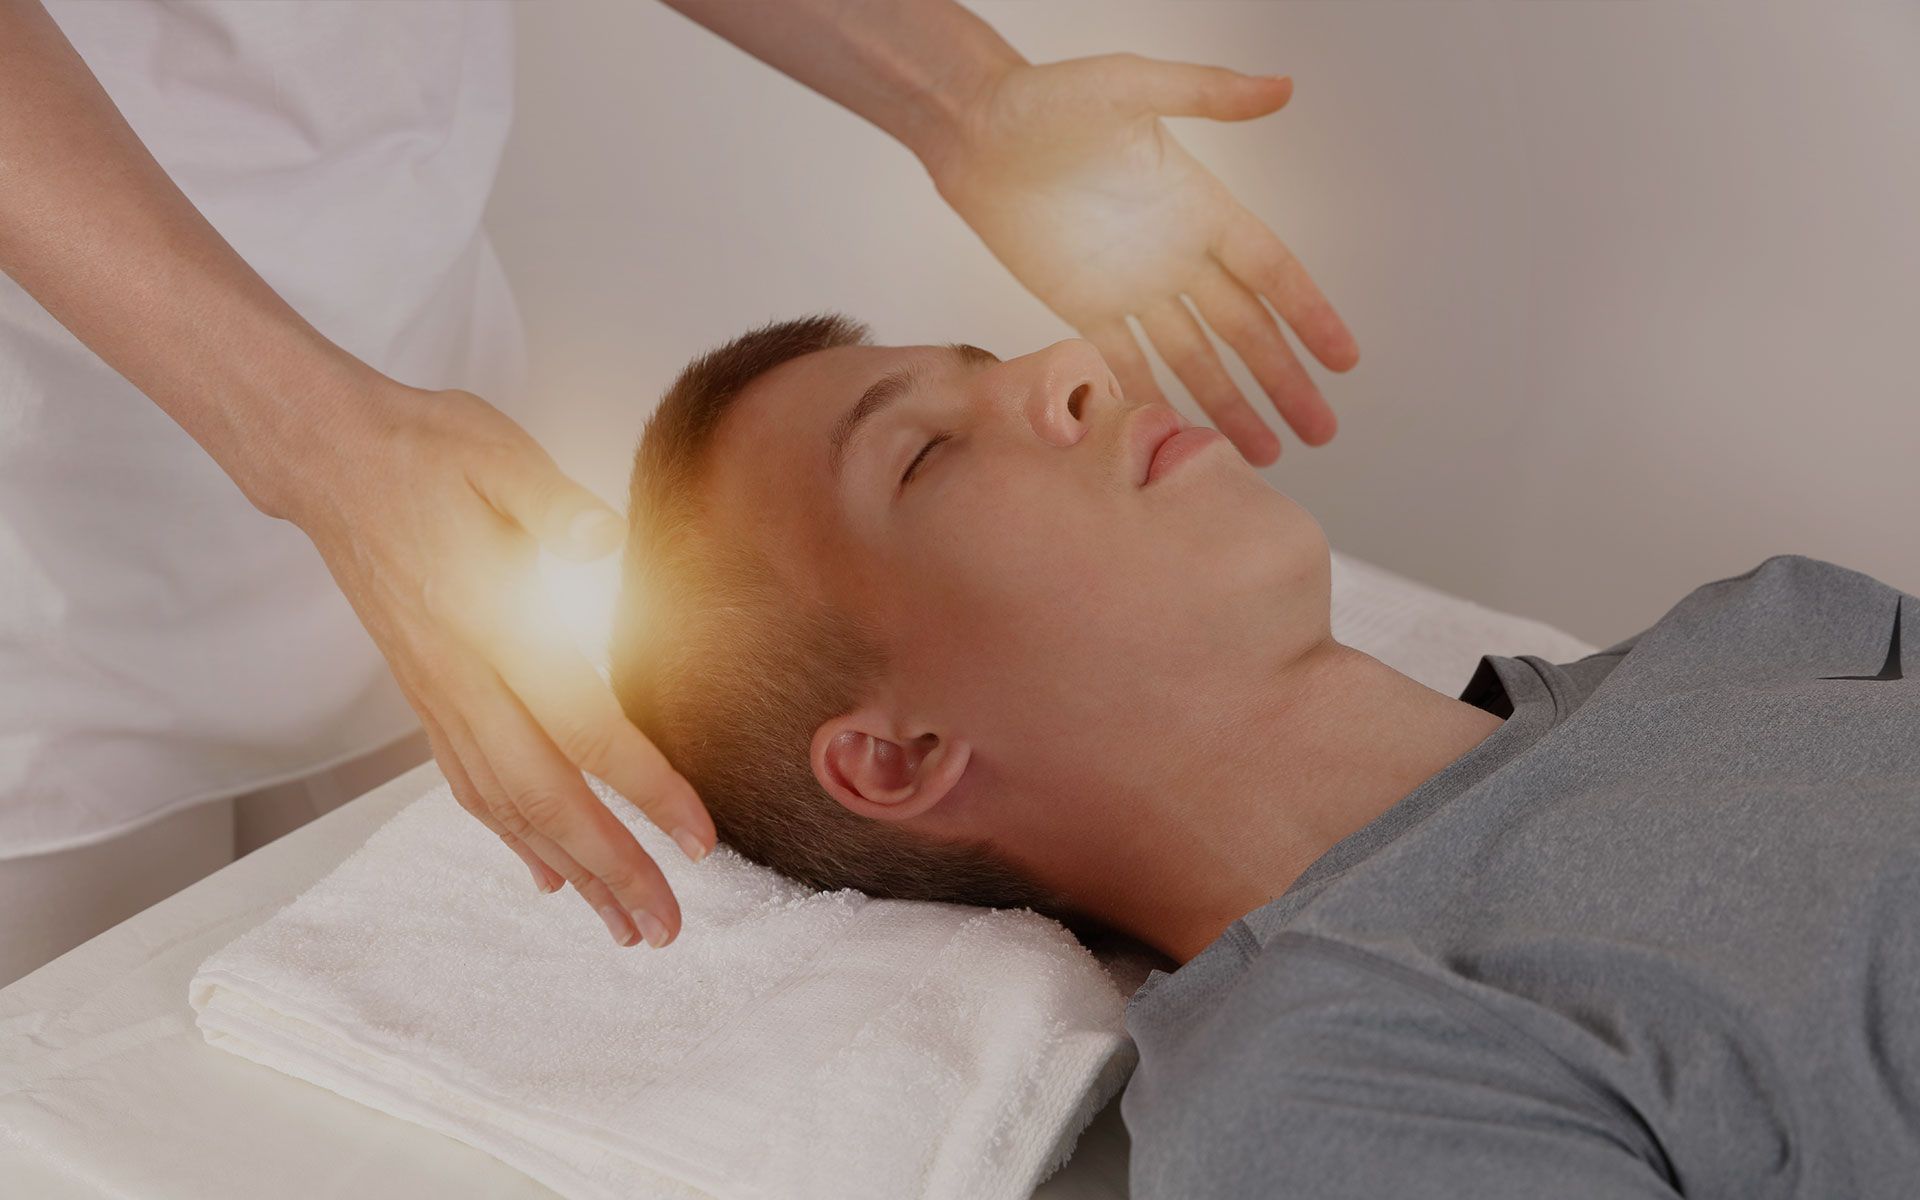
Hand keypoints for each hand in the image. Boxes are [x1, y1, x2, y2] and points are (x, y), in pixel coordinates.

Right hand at [274, 376, 716, 948]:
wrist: (328, 459)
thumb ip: (553, 507)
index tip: (698, 840)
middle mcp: (459, 678)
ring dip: (567, 871)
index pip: (582, 726)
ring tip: (621, 923)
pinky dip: (512, 839)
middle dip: (610, 868)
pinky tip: (545, 875)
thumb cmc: (423, 450)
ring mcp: (437, 694)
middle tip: (665, 928)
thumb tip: (606, 542)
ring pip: (505, 807)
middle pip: (544, 796)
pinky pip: (469, 785)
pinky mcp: (426, 694)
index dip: (644, 787)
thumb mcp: (497, 454)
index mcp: (489, 624)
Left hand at [924, 53, 1358, 464]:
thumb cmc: (1049, 98)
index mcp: (1202, 206)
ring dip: (1228, 405)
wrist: (975, 130)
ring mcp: (1133, 286)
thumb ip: (1204, 93)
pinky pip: (1123, 363)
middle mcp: (1178, 254)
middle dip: (1283, 382)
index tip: (1345, 360)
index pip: (1271, 272)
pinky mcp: (1084, 306)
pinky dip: (1148, 398)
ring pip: (1194, 359)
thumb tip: (1280, 88)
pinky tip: (1174, 435)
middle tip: (1319, 431)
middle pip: (1245, 330)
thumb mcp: (1130, 86)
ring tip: (1263, 453)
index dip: (1310, 315)